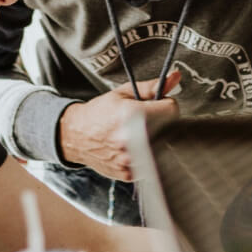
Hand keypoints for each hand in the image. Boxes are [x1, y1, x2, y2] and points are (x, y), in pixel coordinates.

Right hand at [58, 71, 182, 180]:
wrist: (76, 135)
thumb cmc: (99, 113)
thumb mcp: (123, 93)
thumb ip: (152, 87)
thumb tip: (175, 77)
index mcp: (131, 116)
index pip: (172, 110)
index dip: (165, 105)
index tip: (156, 106)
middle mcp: (131, 140)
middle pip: (168, 130)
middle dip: (160, 123)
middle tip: (144, 121)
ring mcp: (130, 159)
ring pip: (161, 148)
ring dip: (154, 140)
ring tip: (136, 134)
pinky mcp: (129, 173)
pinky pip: (150, 163)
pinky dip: (145, 155)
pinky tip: (131, 148)